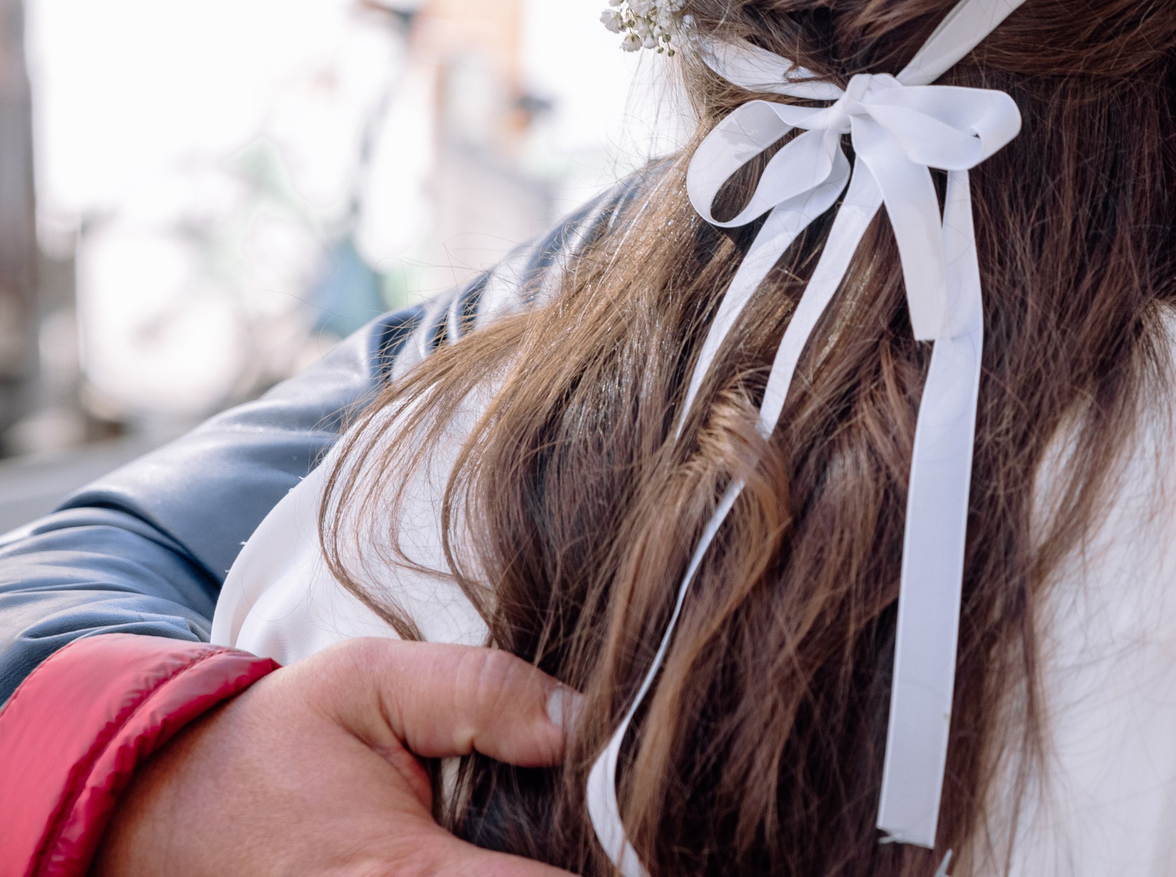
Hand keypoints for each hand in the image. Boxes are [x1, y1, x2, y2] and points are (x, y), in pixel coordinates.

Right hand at [96, 638, 582, 876]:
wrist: (167, 814)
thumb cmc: (274, 746)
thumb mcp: (375, 682)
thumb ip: (483, 692)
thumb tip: (583, 719)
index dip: (607, 862)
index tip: (643, 833)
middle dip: (579, 866)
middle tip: (617, 835)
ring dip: (540, 873)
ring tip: (570, 841)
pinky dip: (499, 876)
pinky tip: (518, 852)